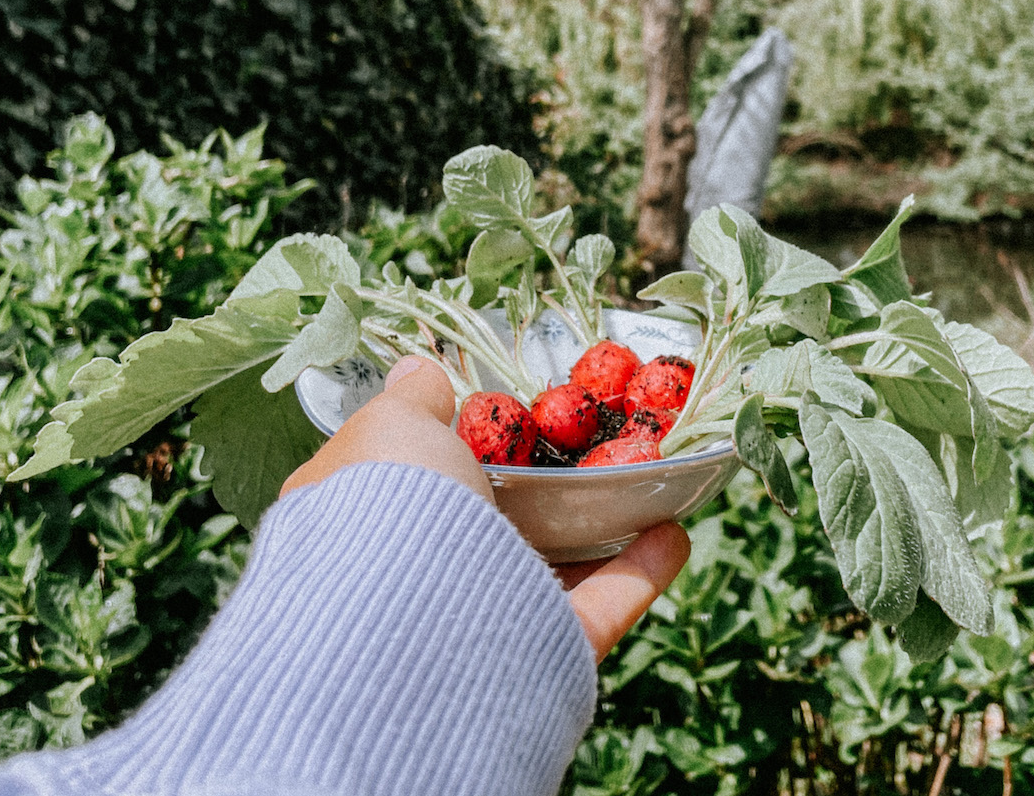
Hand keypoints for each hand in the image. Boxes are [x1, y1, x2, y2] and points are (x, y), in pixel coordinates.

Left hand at [280, 356, 690, 663]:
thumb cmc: (387, 508)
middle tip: (579, 450)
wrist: (408, 628)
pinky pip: (595, 610)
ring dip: (598, 530)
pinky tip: (672, 534)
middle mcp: (411, 581)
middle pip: (483, 529)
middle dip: (534, 492)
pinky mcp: (535, 662)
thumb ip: (411, 399)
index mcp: (361, 526)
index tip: (494, 421)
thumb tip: (418, 370)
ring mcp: (473, 628)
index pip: (399, 486)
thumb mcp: (390, 428)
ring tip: (643, 486)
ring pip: (544, 572)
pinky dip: (636, 572)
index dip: (443, 448)